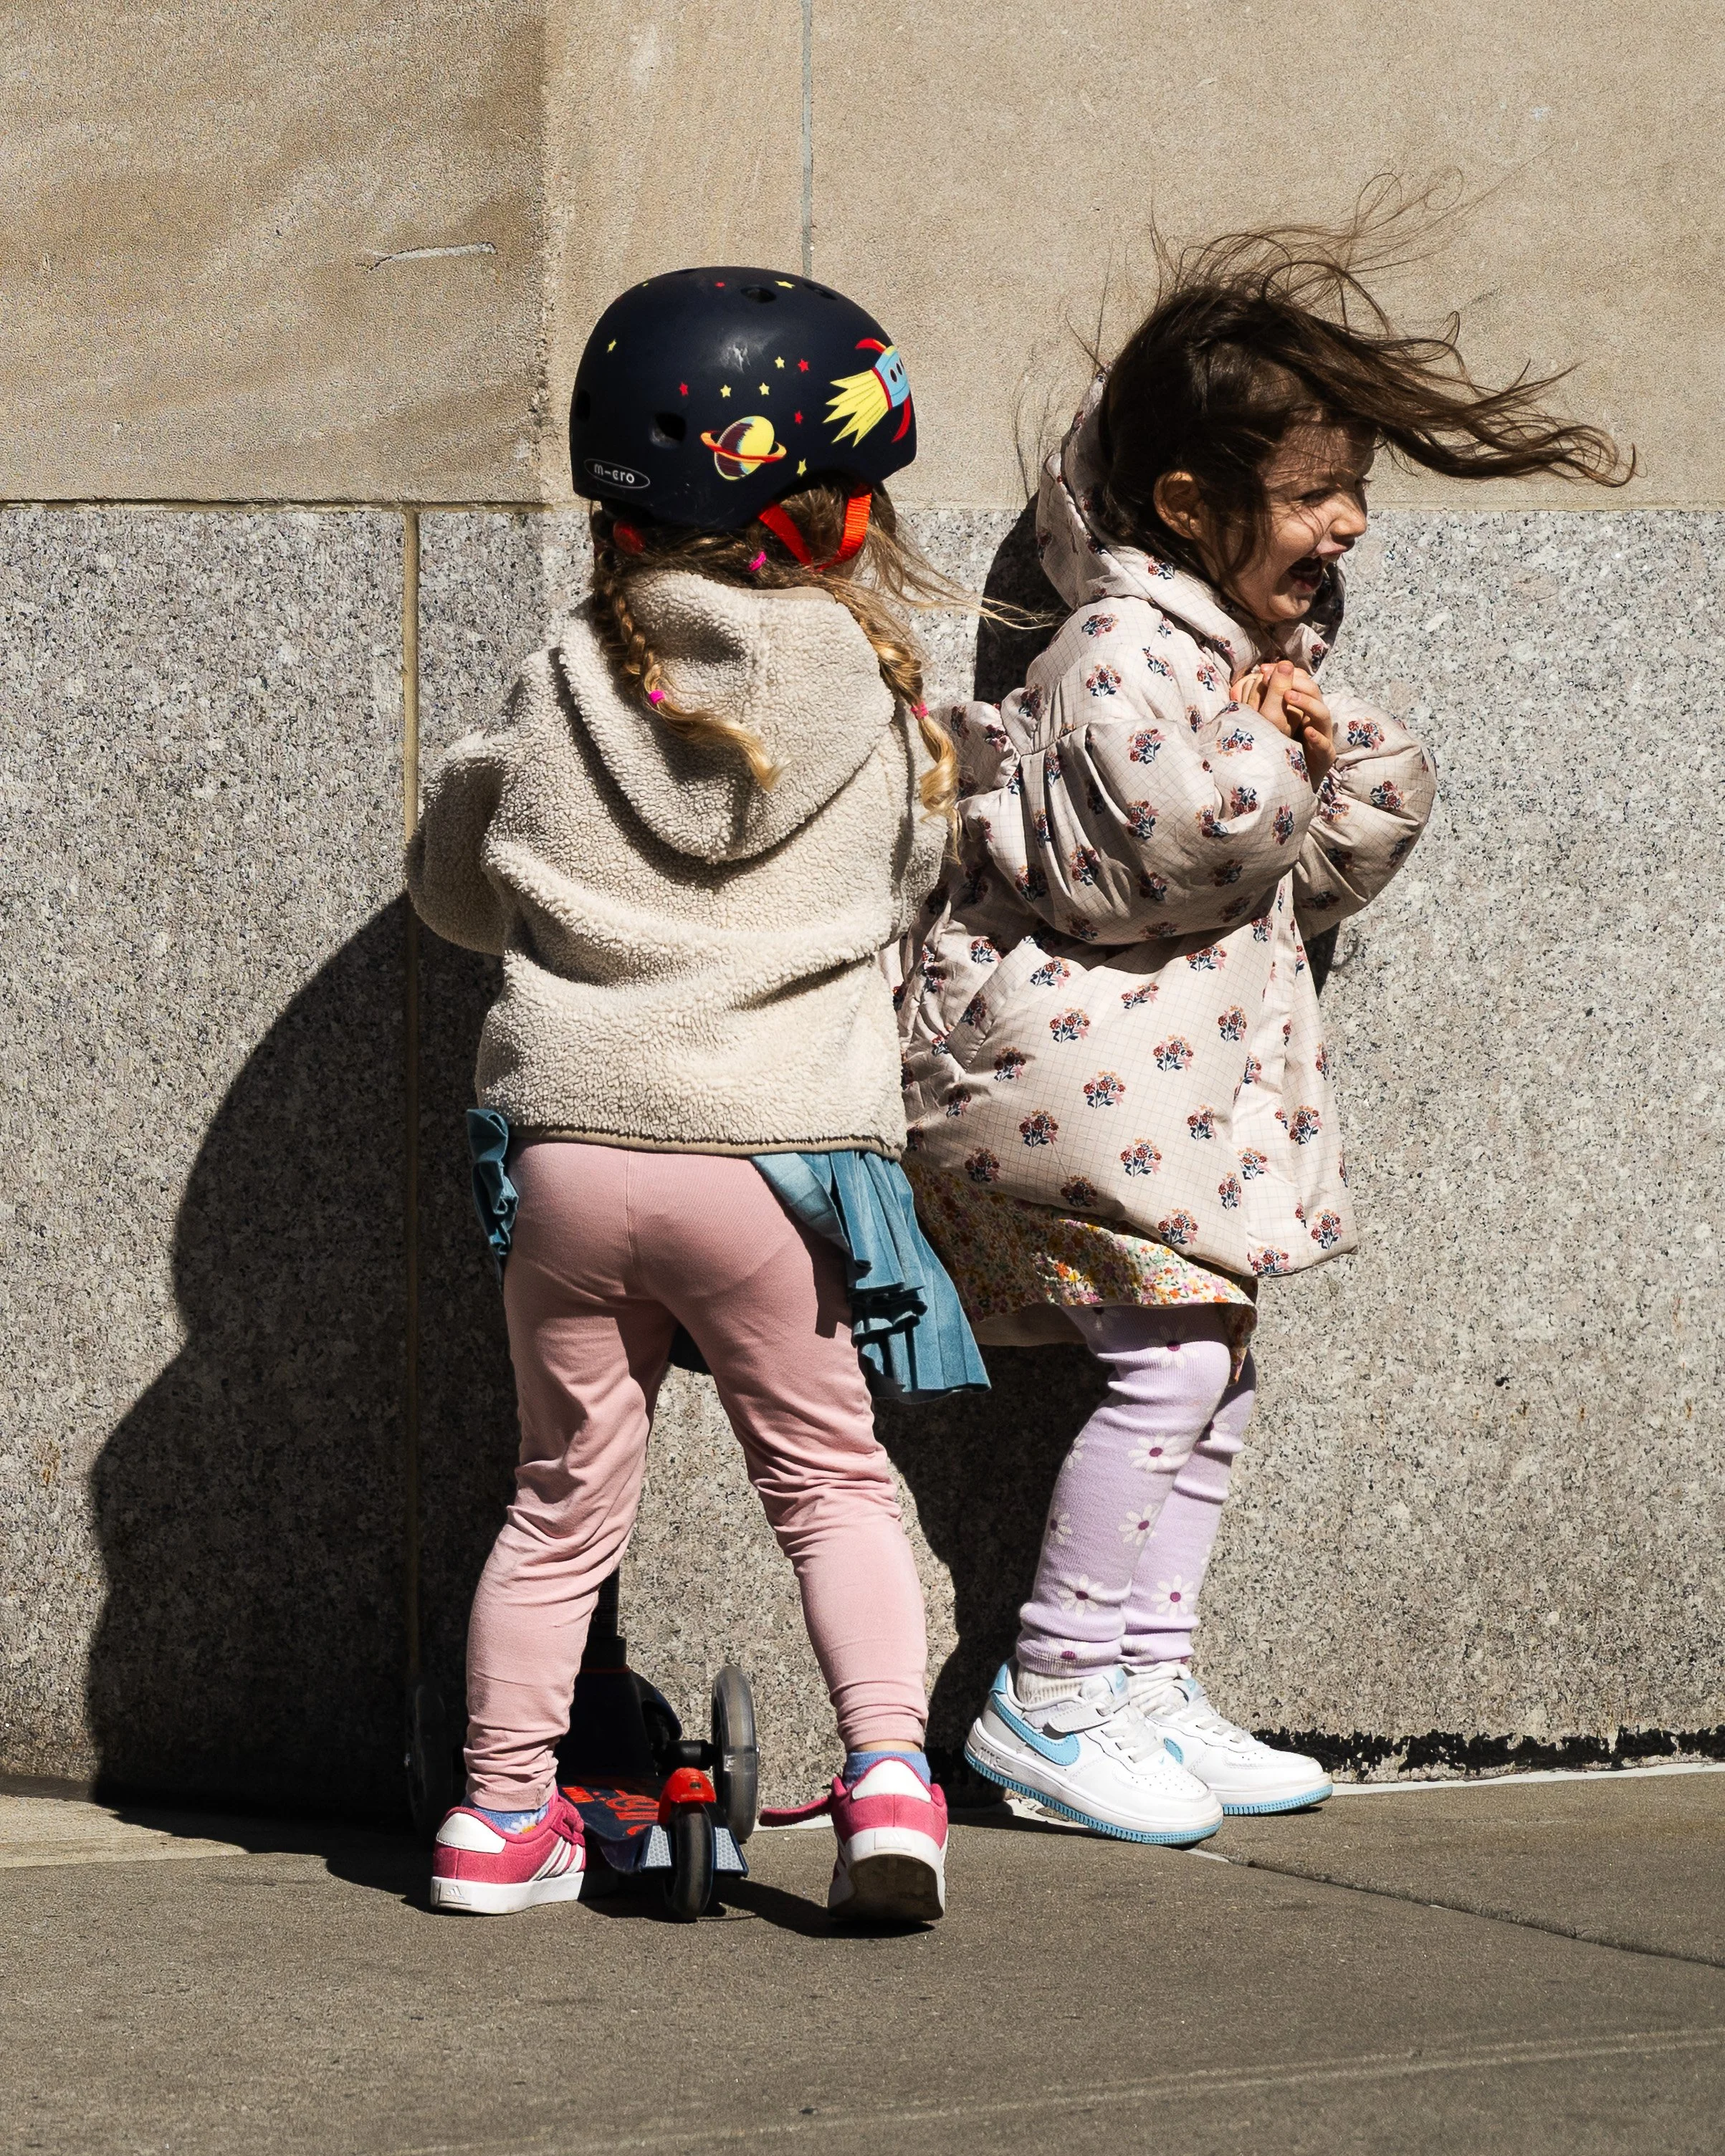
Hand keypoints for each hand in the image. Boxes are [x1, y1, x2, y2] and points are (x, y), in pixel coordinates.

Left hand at [1231, 660, 1333, 789]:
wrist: (1292, 782)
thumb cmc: (1282, 749)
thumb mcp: (1272, 723)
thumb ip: (1269, 701)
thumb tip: (1256, 676)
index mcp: (1303, 707)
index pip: (1301, 682)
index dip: (1286, 673)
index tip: (1264, 669)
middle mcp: (1314, 718)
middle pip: (1315, 692)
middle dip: (1297, 682)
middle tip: (1278, 677)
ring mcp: (1322, 736)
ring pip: (1323, 714)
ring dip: (1307, 703)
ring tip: (1288, 696)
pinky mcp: (1325, 755)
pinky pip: (1325, 745)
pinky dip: (1317, 738)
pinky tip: (1307, 731)